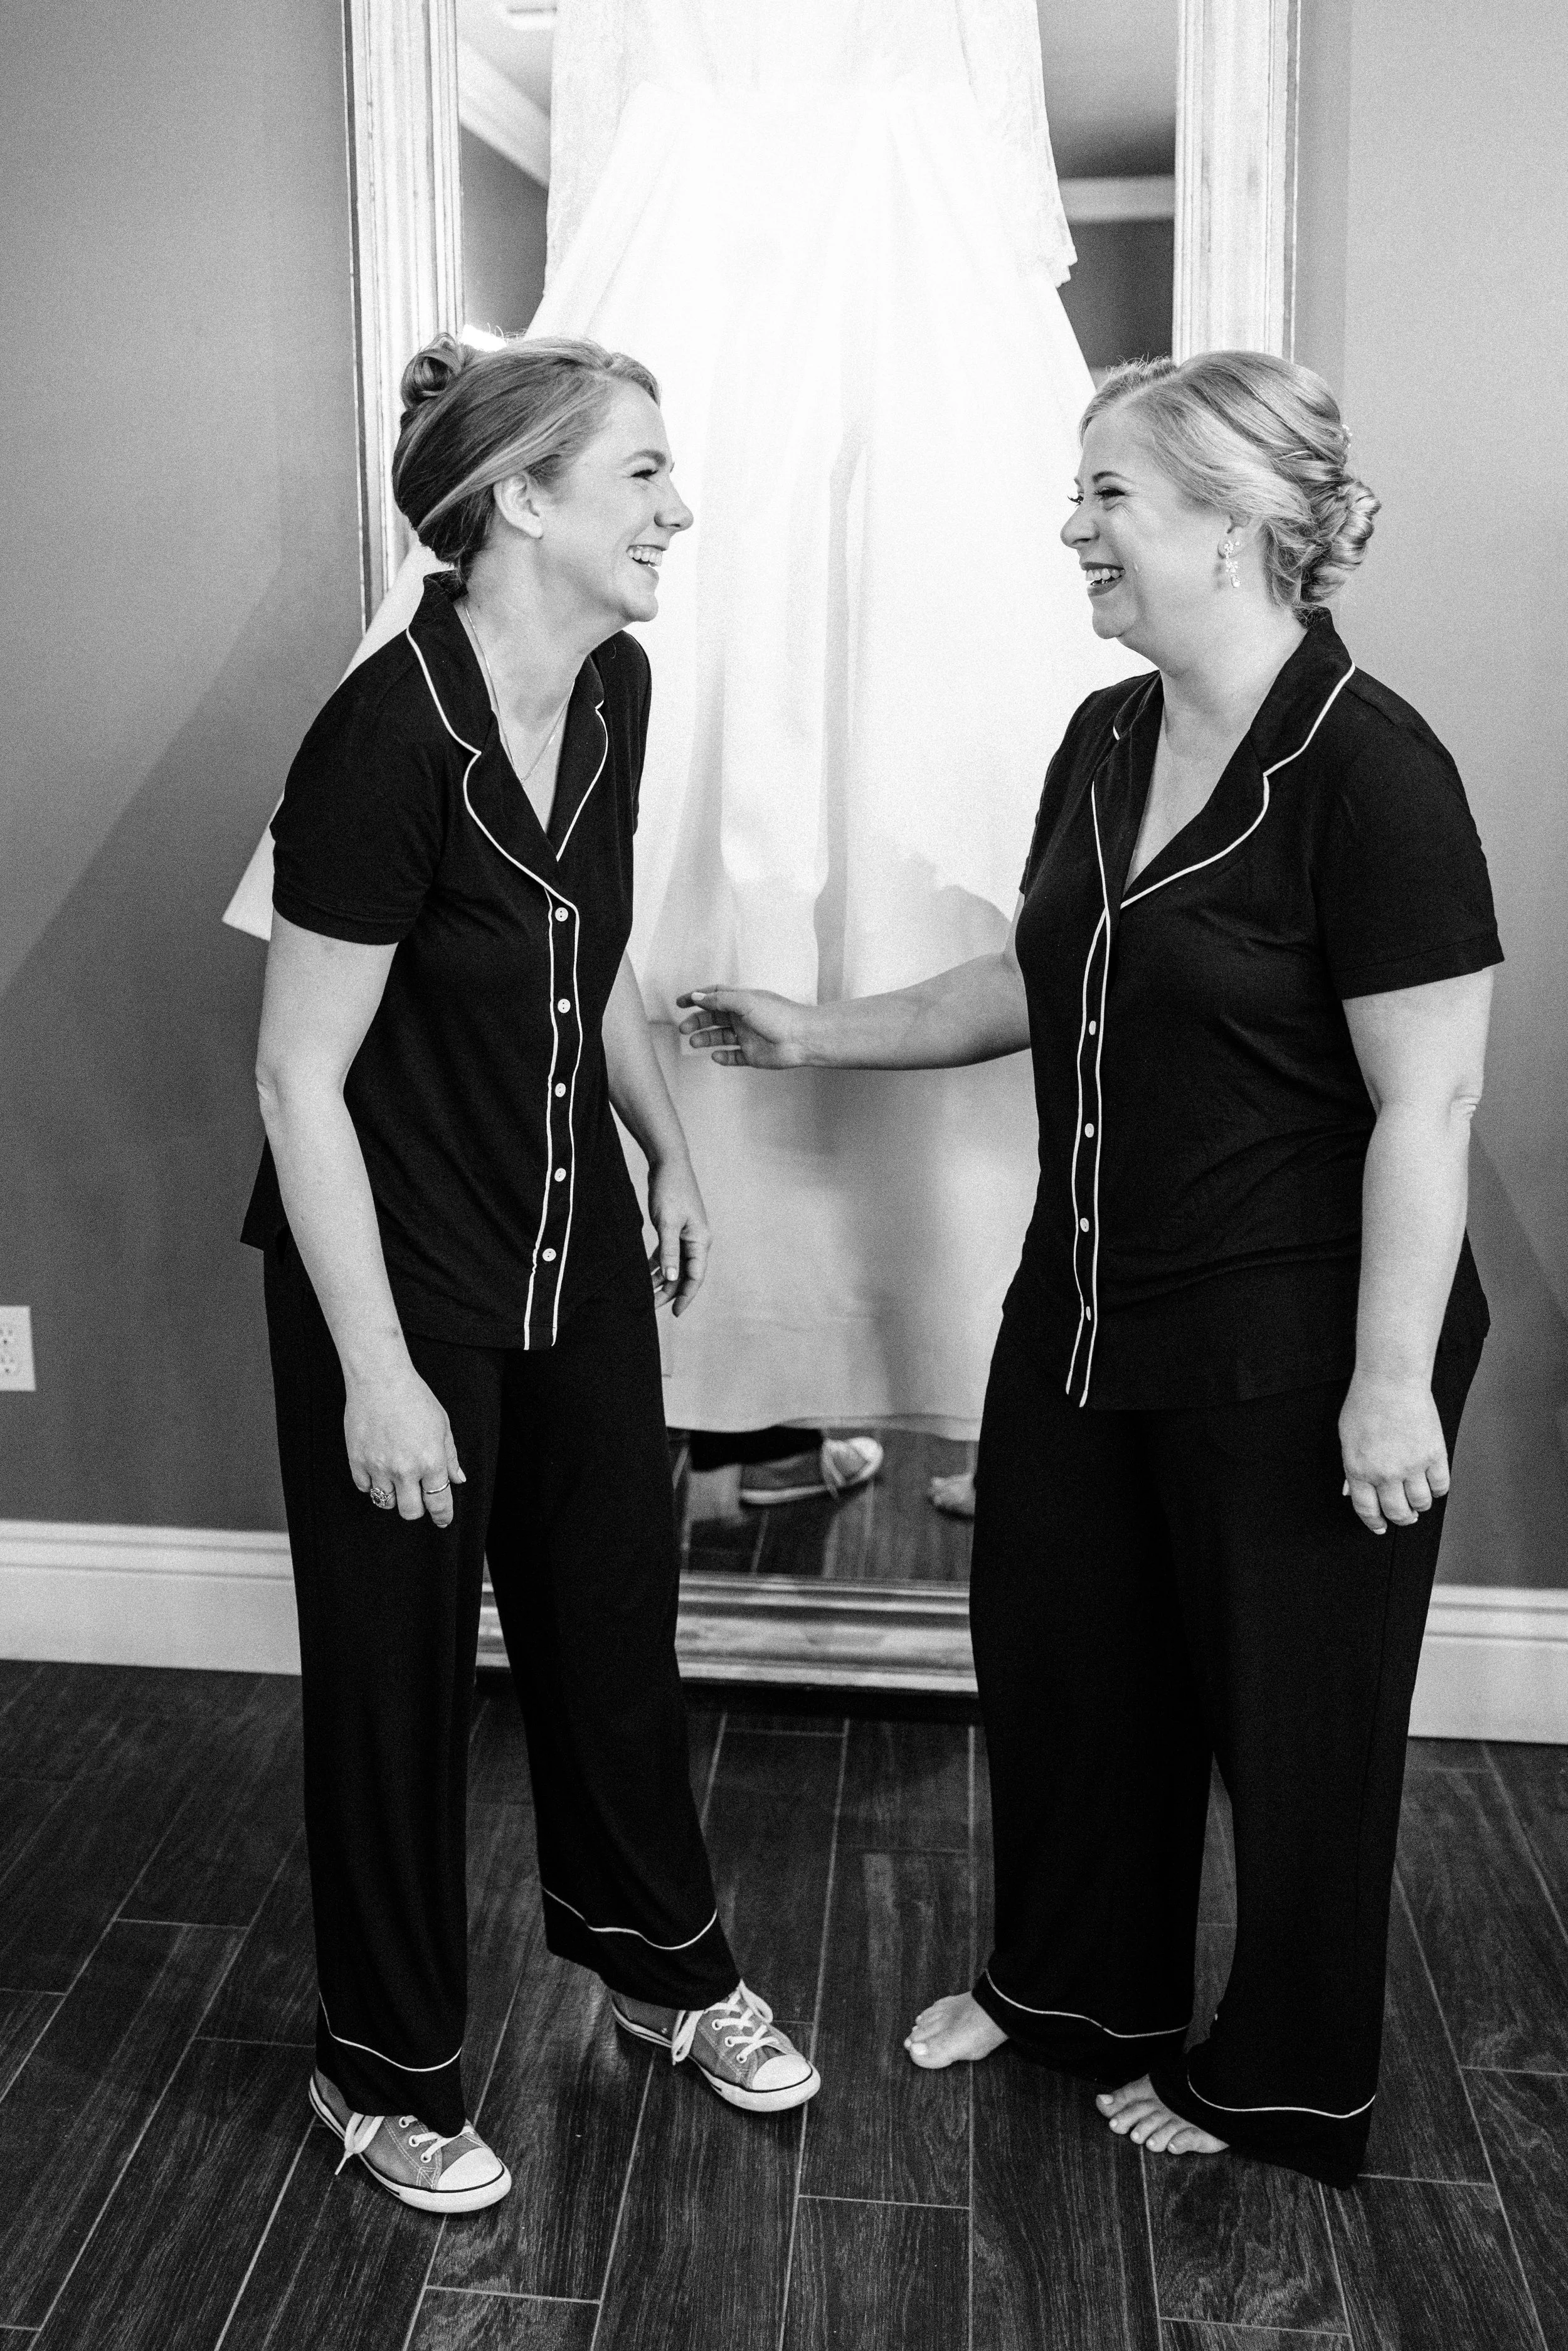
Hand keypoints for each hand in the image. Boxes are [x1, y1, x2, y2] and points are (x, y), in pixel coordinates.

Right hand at [345, 1364, 465, 1527]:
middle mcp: (405, 1469)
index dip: (443, 1516)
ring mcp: (379, 1467)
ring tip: (395, 1481)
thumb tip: (457, 1479)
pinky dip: (371, 1484)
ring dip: (393, 1497)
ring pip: (385, 1503)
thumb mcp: (442, 1425)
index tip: (443, 1521)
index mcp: (431, 1461)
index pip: (439, 1502)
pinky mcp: (357, 1461)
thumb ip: (450, 1456)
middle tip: (417, 1499)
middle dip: (417, 1509)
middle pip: (410, 1511)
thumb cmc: (415, 1398)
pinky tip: (377, 1470)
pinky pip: (364, 1487)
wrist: (380, 1380)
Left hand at [648, 1155, 710, 1316]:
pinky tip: (646, 1272)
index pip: (695, 1276)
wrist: (669, 1163)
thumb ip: (668, 1252)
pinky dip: (658, 1263)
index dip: (685, 1296)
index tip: (674, 1313)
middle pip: (685, 1273)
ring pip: (676, 1264)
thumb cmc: (670, 1190)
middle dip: (670, 1291)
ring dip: (662, 1278)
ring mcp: (687, 1234)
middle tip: (652, 1306)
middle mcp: (697, 1240)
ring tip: (645, 1292)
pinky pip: (669, 1253)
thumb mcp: (666, 1223)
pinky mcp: (676, 1228)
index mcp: (700, 1241)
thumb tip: (670, 1279)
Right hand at [676, 986, 812, 1068]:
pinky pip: (733, 1057)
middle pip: (713, 1018)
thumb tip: (696, 996)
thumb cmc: (778, 1015)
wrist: (802, 1038)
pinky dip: (723, 1057)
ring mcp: (748, 1036)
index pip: (714, 996)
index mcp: (742, 1000)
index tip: (680, 1002)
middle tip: (684, 1028)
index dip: (697, 997)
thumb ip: (719, 1000)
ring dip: (706, 1039)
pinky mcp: (753, 1055)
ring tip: (694, 1042)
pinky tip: (716, 1056)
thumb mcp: (745, 1001)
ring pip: (720, 1038)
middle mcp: (743, 1017)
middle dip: (697, 1021)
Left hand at [1338, 1371, 1448, 1533]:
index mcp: (1358, 1469)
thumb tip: (1350, 1491)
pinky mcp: (1434, 1455)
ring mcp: (1411, 1465)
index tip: (1380, 1527)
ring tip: (1418, 1501)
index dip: (1374, 1523)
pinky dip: (1437, 1490)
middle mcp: (1385, 1473)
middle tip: (1404, 1516)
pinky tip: (1432, 1485)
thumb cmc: (1365, 1403)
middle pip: (1397, 1512)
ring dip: (1420, 1506)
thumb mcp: (1346, 1438)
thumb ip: (1350, 1468)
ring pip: (1421, 1504)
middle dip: (1400, 1519)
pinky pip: (1441, 1486)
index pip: (1367, 1510)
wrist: (1390, 1381)